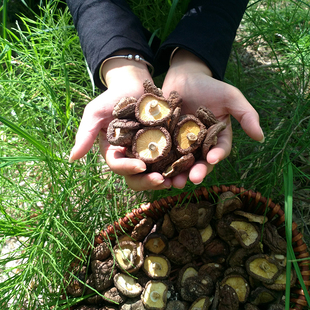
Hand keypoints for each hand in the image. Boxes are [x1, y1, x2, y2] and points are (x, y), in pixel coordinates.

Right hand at [69, 51, 171, 190]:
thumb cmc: (112, 97)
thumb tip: (72, 158)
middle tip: (162, 180)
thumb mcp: (95, 113)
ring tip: (178, 180)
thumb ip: (85, 134)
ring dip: (166, 177)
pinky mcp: (165, 144)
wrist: (134, 83)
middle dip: (148, 180)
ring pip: (155, 171)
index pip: (119, 166)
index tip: (141, 166)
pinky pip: (171, 157)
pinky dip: (178, 163)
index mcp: (114, 152)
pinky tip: (188, 165)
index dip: (128, 168)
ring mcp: (149, 152)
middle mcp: (131, 156)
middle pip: (138, 176)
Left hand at [162, 49, 263, 187]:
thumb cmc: (209, 86)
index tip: (212, 159)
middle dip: (197, 171)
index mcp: (217, 137)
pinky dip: (161, 163)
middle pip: (200, 161)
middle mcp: (201, 144)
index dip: (217, 156)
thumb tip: (261, 137)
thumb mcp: (230, 97)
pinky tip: (156, 171)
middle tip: (192, 180)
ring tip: (173, 183)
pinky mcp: (167, 140)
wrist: (183, 77)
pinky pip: (164, 153)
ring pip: (181, 162)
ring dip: (178, 174)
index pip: (220, 150)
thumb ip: (246, 115)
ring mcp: (182, 143)